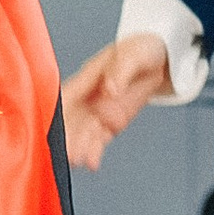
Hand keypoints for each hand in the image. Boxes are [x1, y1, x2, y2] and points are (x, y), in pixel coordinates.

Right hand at [61, 32, 170, 170]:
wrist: (161, 60)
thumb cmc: (143, 50)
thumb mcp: (135, 54)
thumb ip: (121, 70)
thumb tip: (110, 88)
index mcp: (87, 77)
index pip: (66, 95)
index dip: (56, 111)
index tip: (52, 126)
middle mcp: (87, 97)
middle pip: (69, 119)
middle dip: (64, 136)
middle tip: (64, 152)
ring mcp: (98, 112)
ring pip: (82, 133)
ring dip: (77, 148)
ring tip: (77, 161)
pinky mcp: (110, 124)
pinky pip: (98, 141)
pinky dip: (94, 153)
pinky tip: (92, 163)